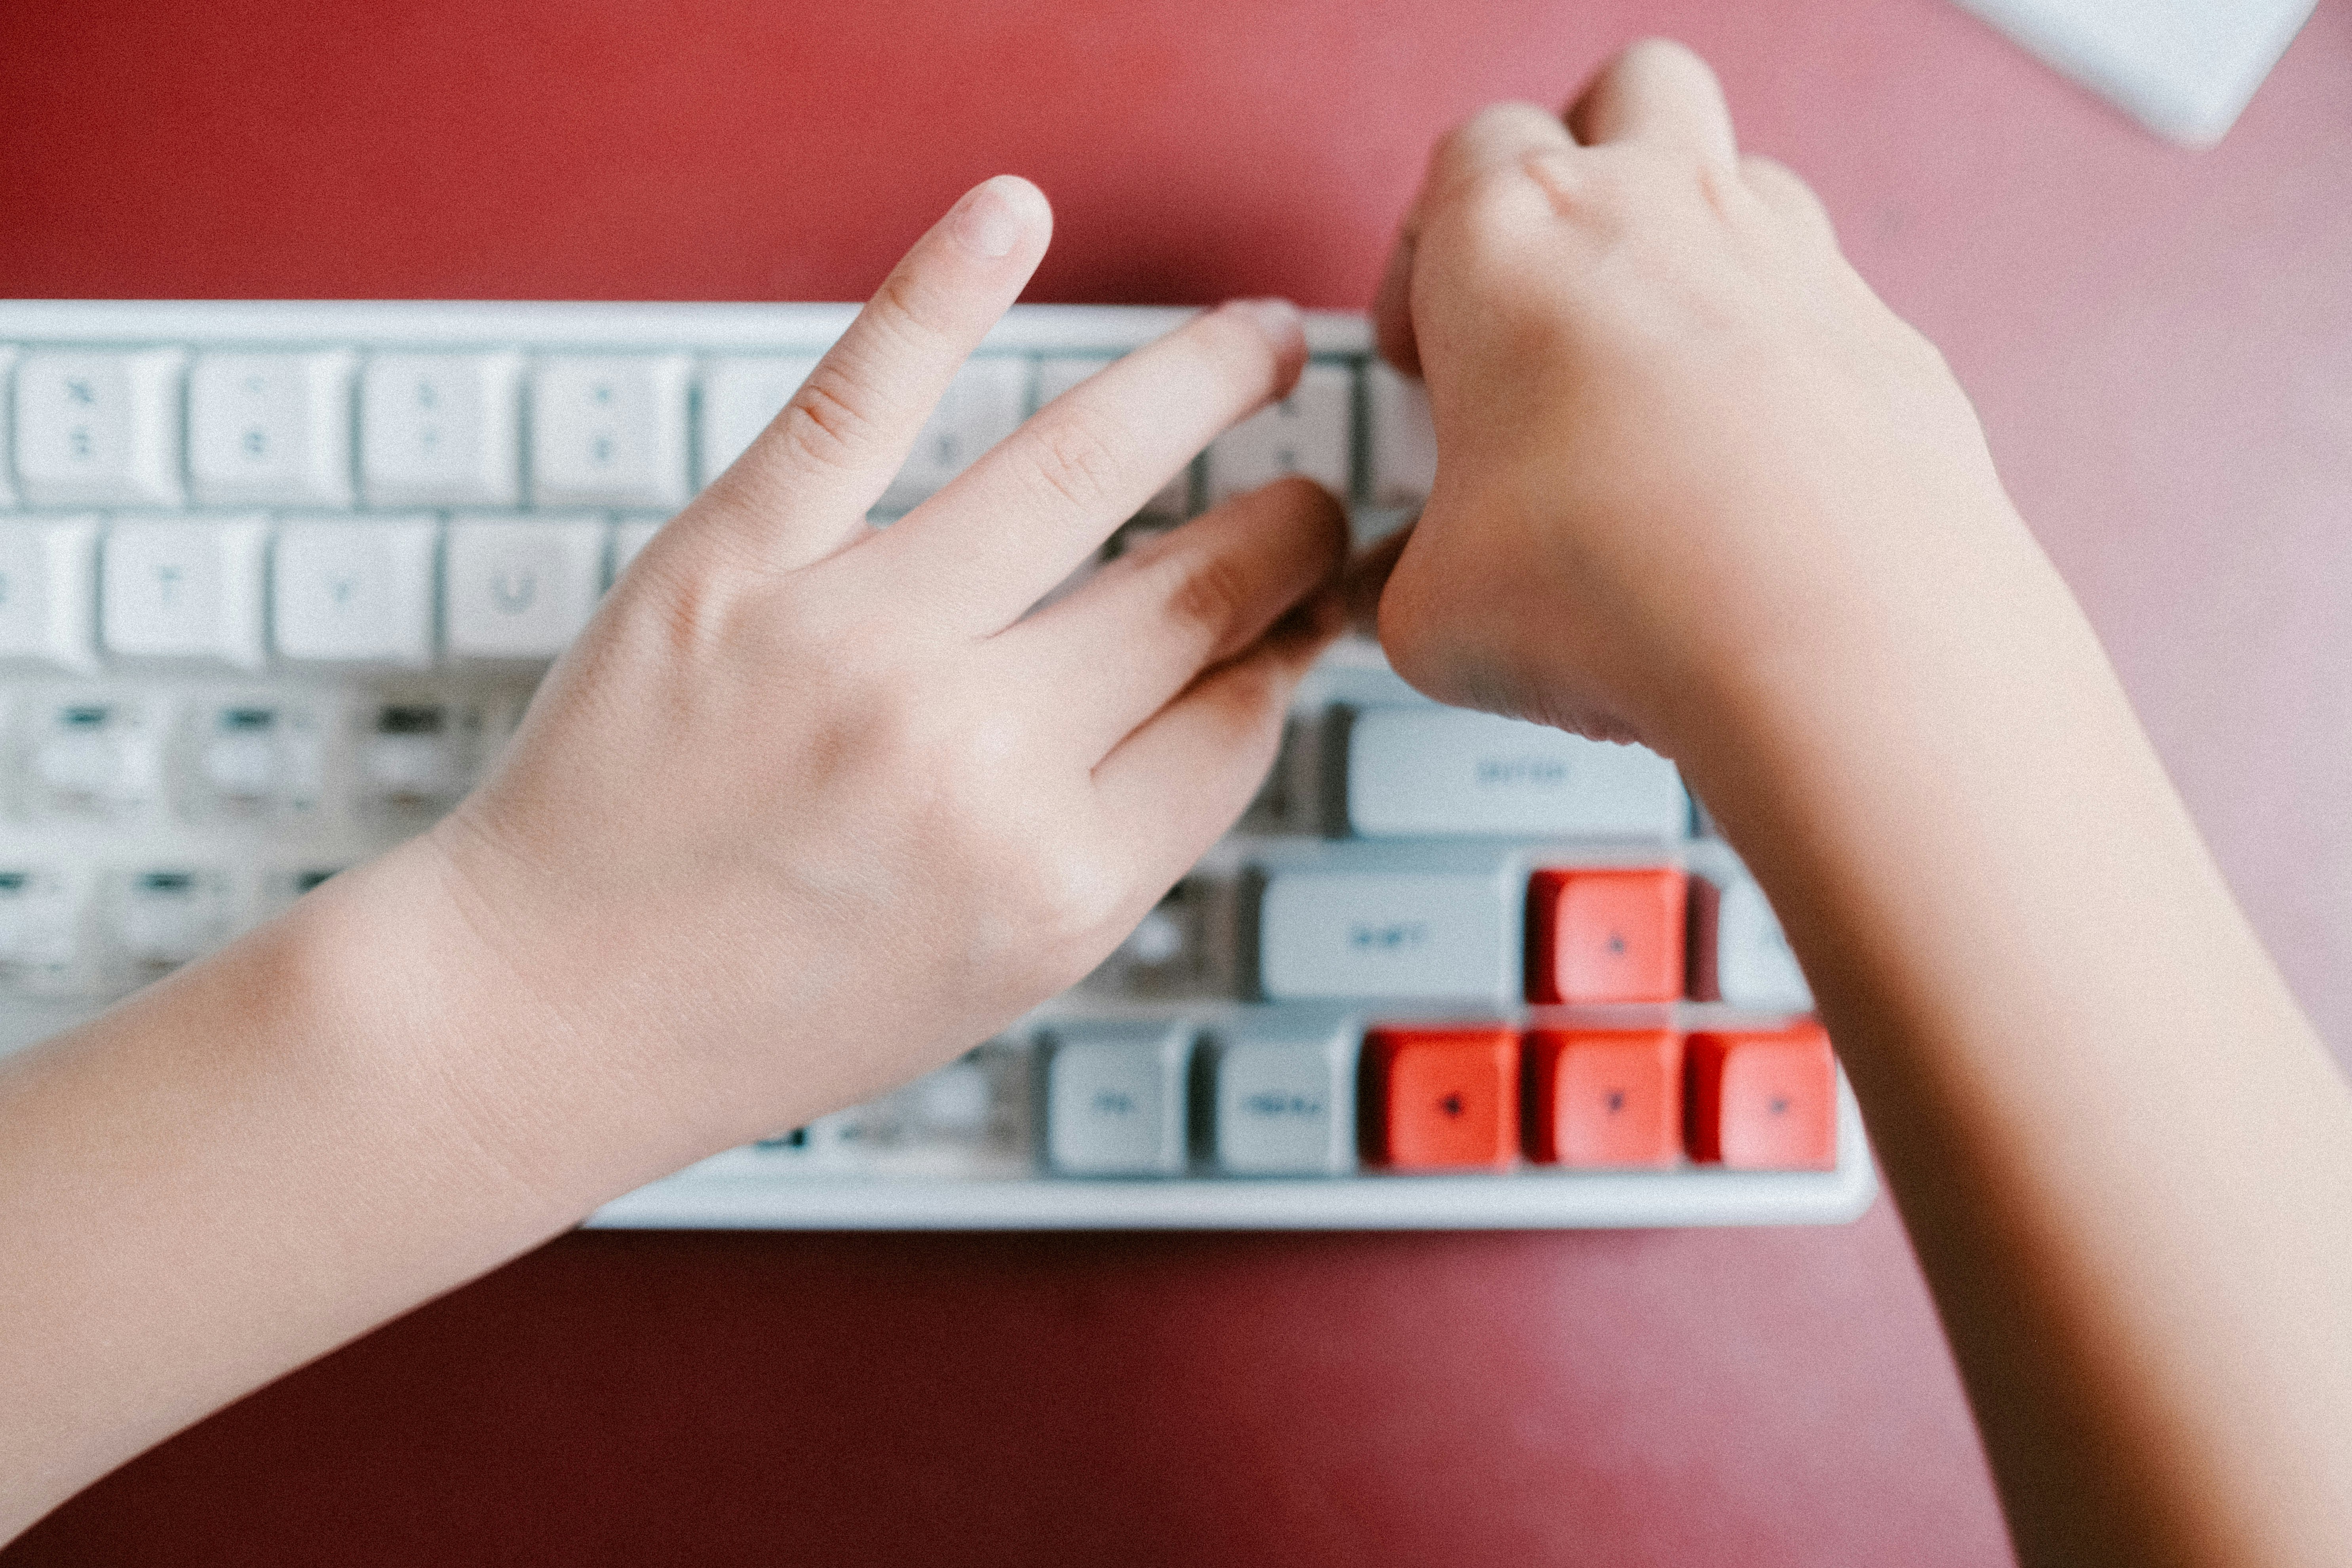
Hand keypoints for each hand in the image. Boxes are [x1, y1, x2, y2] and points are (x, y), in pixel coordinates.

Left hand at [416, 176, 1345, 1161]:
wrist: (550, 1009)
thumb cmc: (765, 1001)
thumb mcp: (993, 971)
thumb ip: (1128, 834)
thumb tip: (1245, 677)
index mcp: (1054, 880)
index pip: (1233, 716)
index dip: (1286, 644)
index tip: (1303, 599)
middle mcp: (971, 759)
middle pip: (1191, 592)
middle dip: (1282, 525)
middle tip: (1306, 487)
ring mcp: (850, 646)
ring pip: (1075, 469)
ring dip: (1198, 384)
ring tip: (1263, 342)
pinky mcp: (730, 565)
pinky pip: (858, 402)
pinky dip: (942, 291)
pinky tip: (1012, 217)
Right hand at [1368, 41, 2022, 755]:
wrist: (1823, 636)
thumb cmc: (1620, 584)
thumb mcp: (1433, 610)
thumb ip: (1406, 580)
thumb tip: (1406, 602)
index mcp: (1513, 234)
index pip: (1462, 160)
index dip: (1430, 257)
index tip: (1430, 356)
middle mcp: (1660, 210)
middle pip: (1625, 92)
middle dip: (1587, 162)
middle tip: (1552, 282)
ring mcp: (1790, 258)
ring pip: (1744, 175)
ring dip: (1696, 248)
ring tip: (1654, 378)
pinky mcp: (1887, 338)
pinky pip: (1827, 309)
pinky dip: (1786, 365)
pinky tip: (1751, 474)